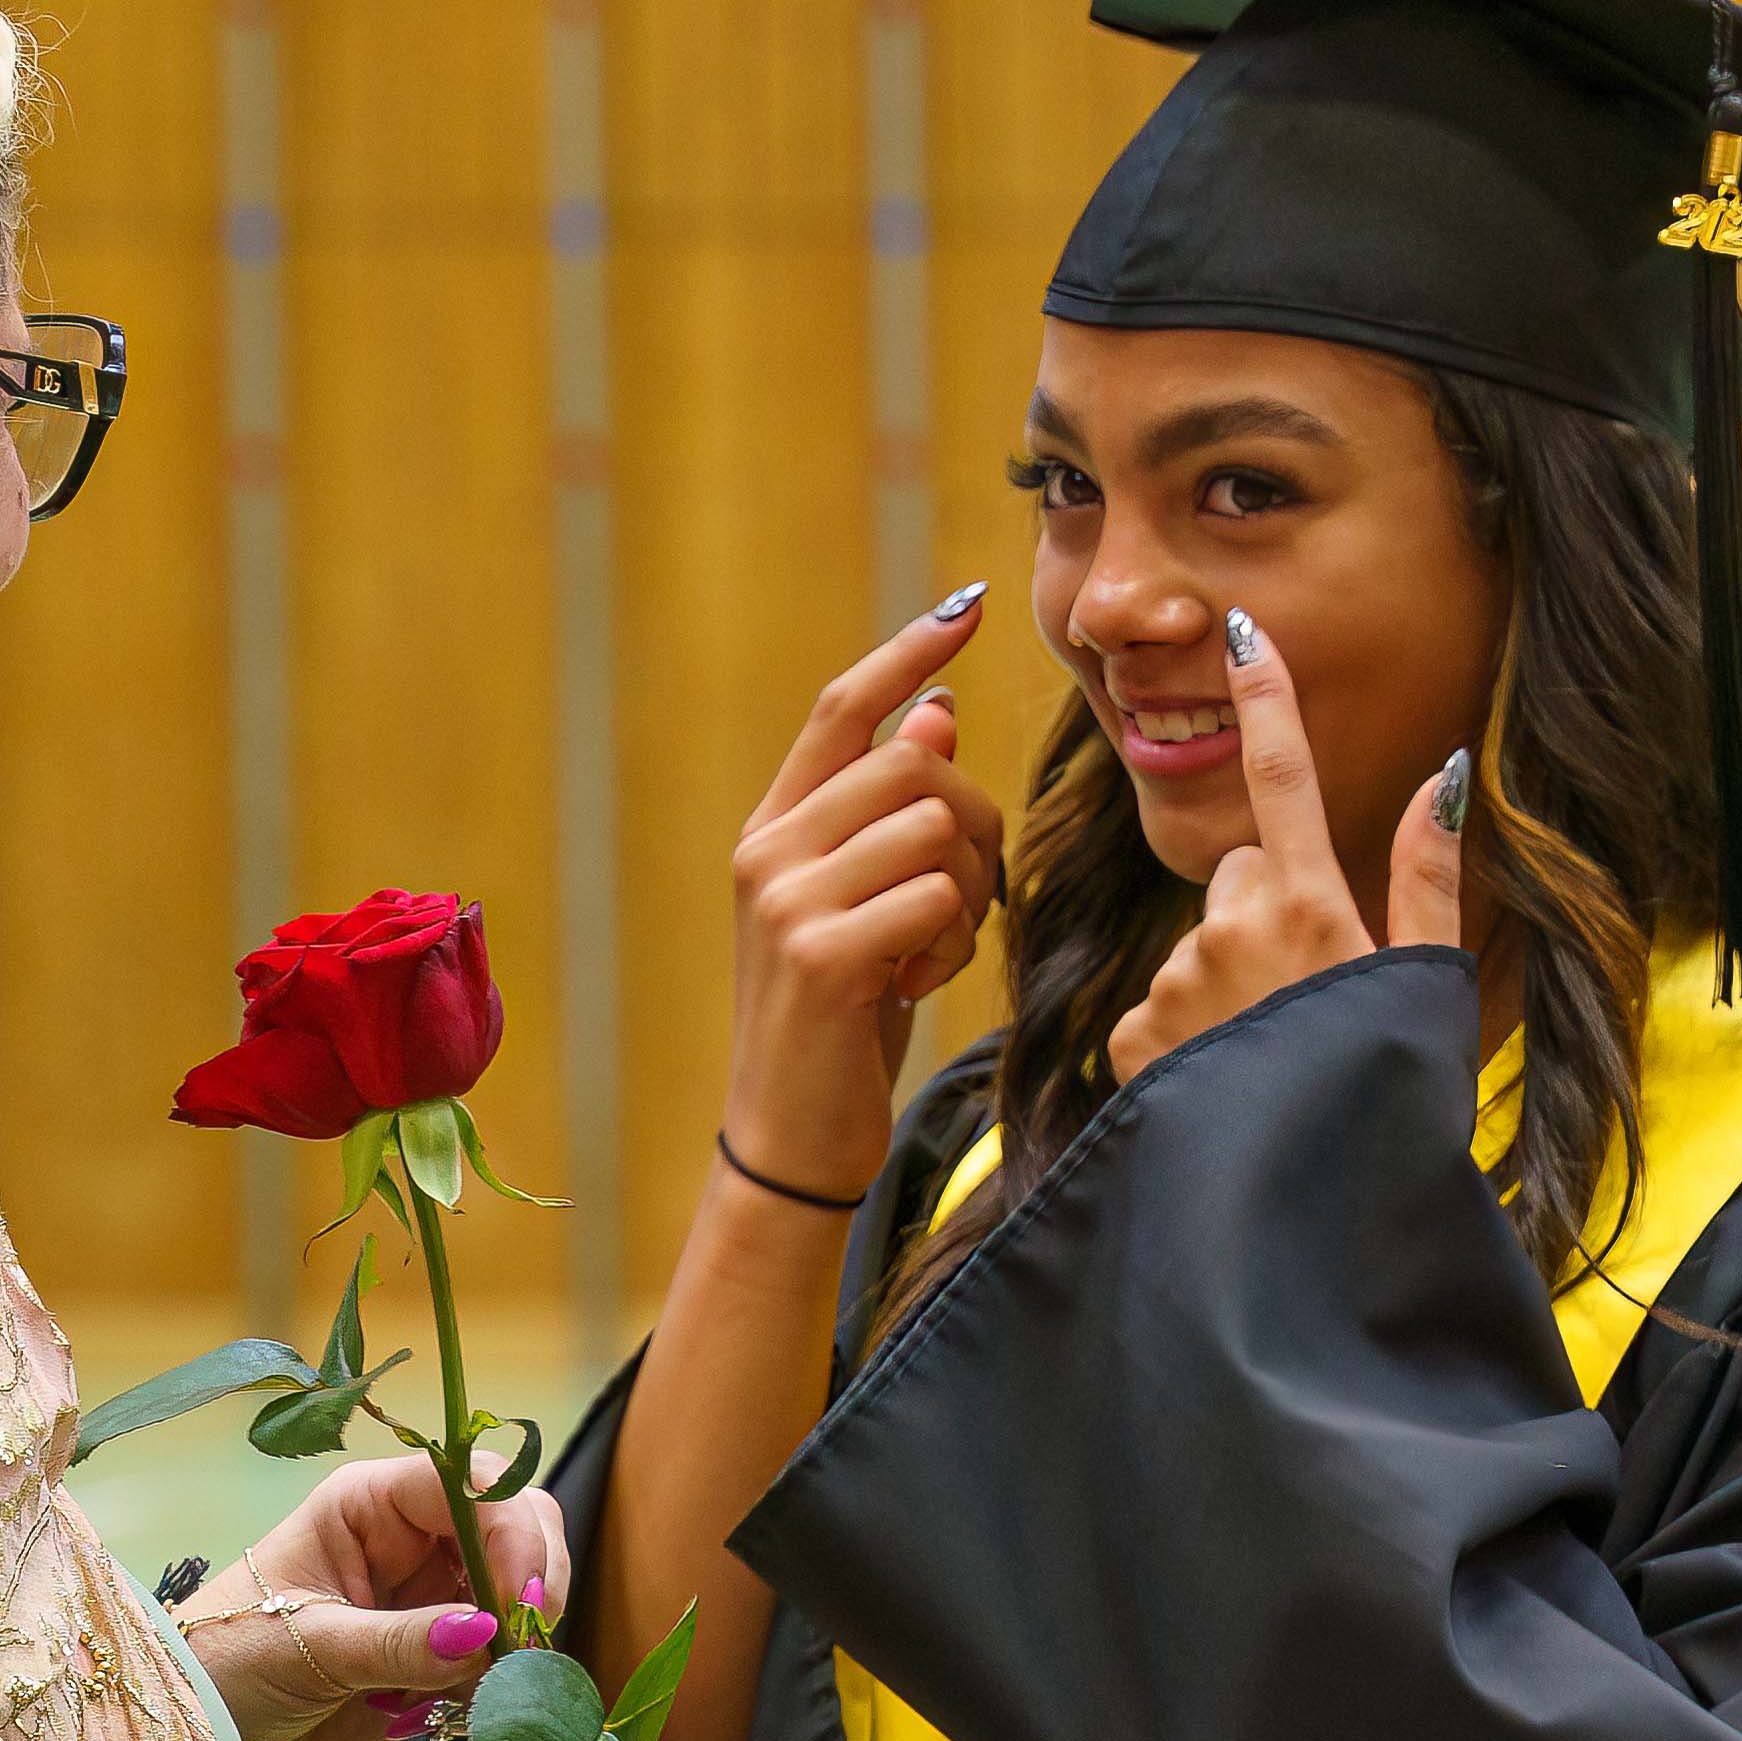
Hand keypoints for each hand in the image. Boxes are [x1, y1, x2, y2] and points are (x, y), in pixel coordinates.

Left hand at [180, 1454, 571, 1740]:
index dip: (510, 1532)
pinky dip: (505, 1675)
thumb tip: (485, 1632)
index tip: (517, 1603)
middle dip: (532, 1577)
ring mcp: (431, 1591)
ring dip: (521, 1633)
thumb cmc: (229, 1662)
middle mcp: (412, 1535)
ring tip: (490, 1684)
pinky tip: (473, 1704)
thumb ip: (399, 1642)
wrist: (207, 1732)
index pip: (469, 1483)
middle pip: (515, 1521)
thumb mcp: (309, 1647)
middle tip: (521, 1645)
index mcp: (370, 1504)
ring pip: (519, 1586)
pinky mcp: (441, 1650)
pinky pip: (502, 1649)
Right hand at [720, 594, 1008, 1200]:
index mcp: (774, 829)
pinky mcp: (820, 953)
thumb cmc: (842, 1020)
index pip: (844, 708)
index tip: (970, 605)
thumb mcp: (865, 905)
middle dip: (973, 822)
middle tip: (965, 896)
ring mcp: (787, 899)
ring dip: (970, 890)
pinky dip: (952, 942)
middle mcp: (768, 850)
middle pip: (915, 764)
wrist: (791, 1135)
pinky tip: (915, 984)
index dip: (909, 650)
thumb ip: (888, 815)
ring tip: (931, 950)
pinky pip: (938, 896)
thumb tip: (936, 712)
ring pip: (936, 827)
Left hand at [1106, 610, 1466, 1084]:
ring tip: (1268, 1058)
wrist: (1306, 1215)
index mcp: (1314, 909)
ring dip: (1223, 987)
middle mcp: (1235, 930)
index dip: (1267, 702)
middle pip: (1239, 880)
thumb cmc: (1384, 1101)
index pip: (1286, 781)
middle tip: (1306, 997)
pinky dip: (1183, 1043)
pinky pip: (1157, 1013)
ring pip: (1196, 949)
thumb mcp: (1425, 988)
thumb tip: (1447, 775)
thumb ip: (1429, 878)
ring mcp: (1178, 982)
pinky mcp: (1133, 1037)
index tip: (1243, 630)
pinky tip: (1221, 1088)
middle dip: (1264, 917)